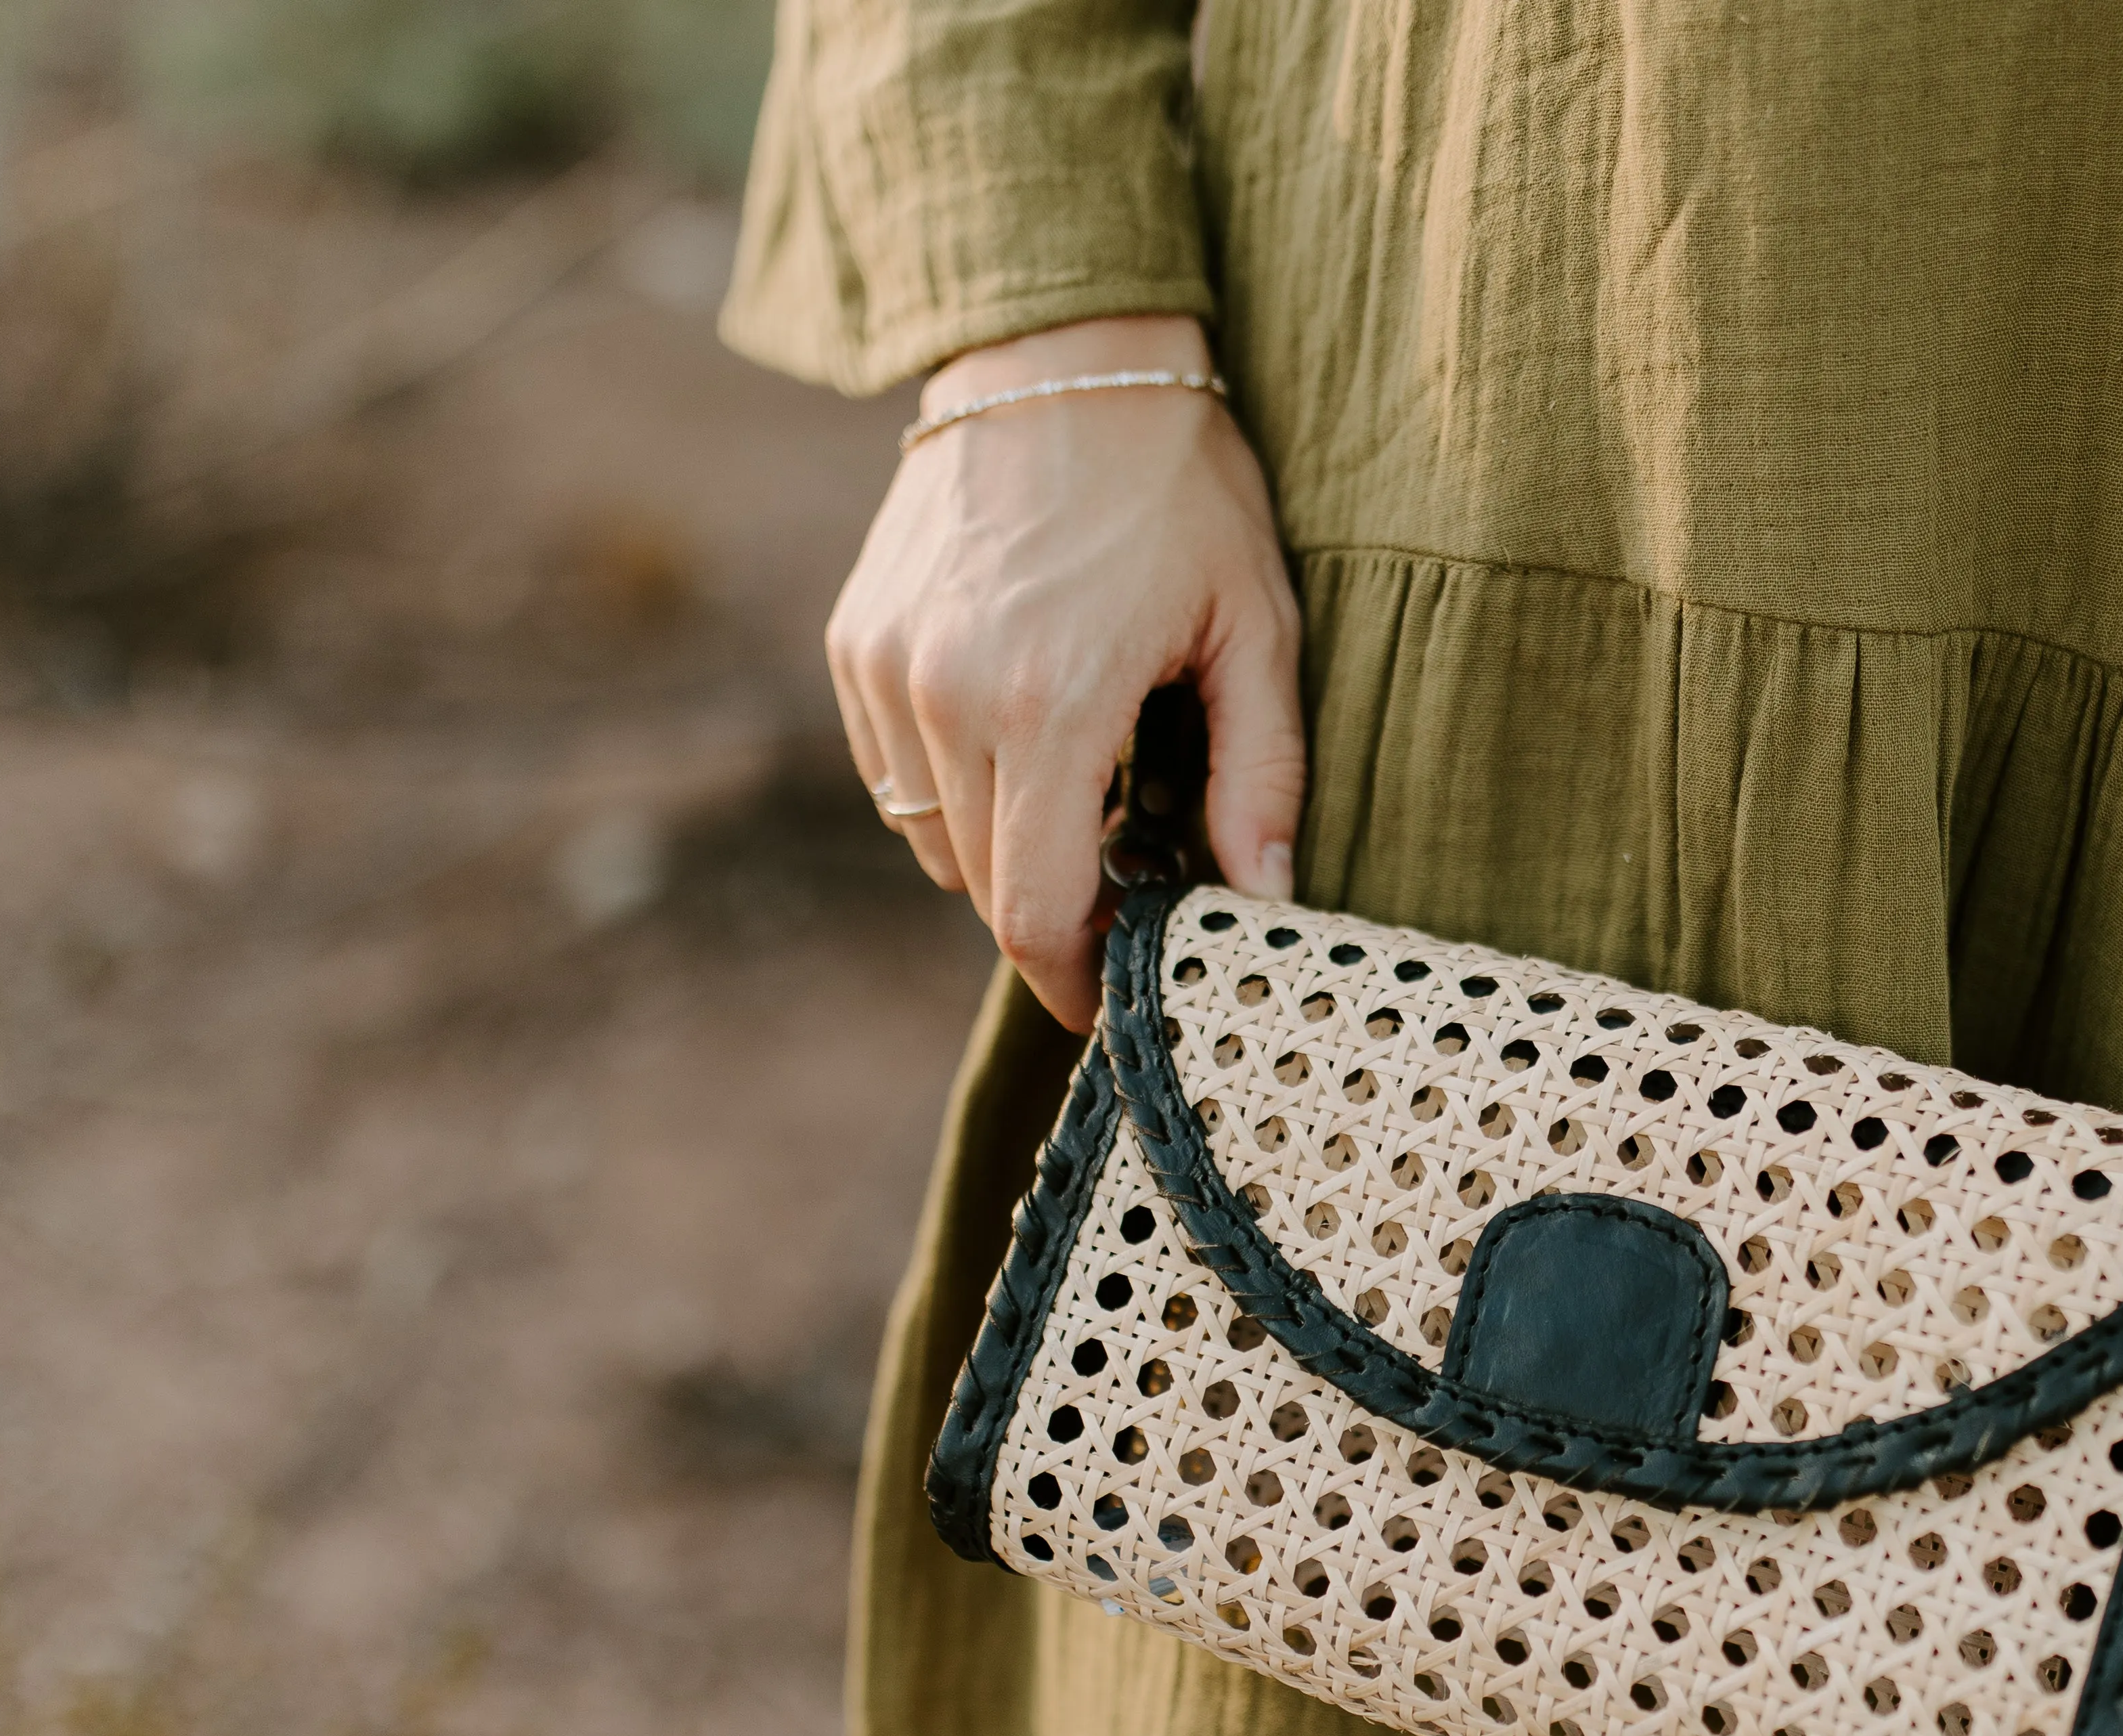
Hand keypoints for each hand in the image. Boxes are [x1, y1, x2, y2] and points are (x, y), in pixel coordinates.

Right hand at [827, 314, 1305, 1030]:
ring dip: (1006, 849)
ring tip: (1085, 792)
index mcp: (1051, 705)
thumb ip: (1260, 775)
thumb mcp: (1255, 628)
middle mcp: (946, 695)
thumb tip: (1265, 901)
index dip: (1073, 978)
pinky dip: (956, 787)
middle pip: (985, 889)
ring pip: (935, 840)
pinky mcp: (856, 641)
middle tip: (1131, 881)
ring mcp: (888, 667)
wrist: (1060, 355)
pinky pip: (896, 774)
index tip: (1116, 993)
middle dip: (1056, 912)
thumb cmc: (1178, 490)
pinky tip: (1024, 733)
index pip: (1033, 913)